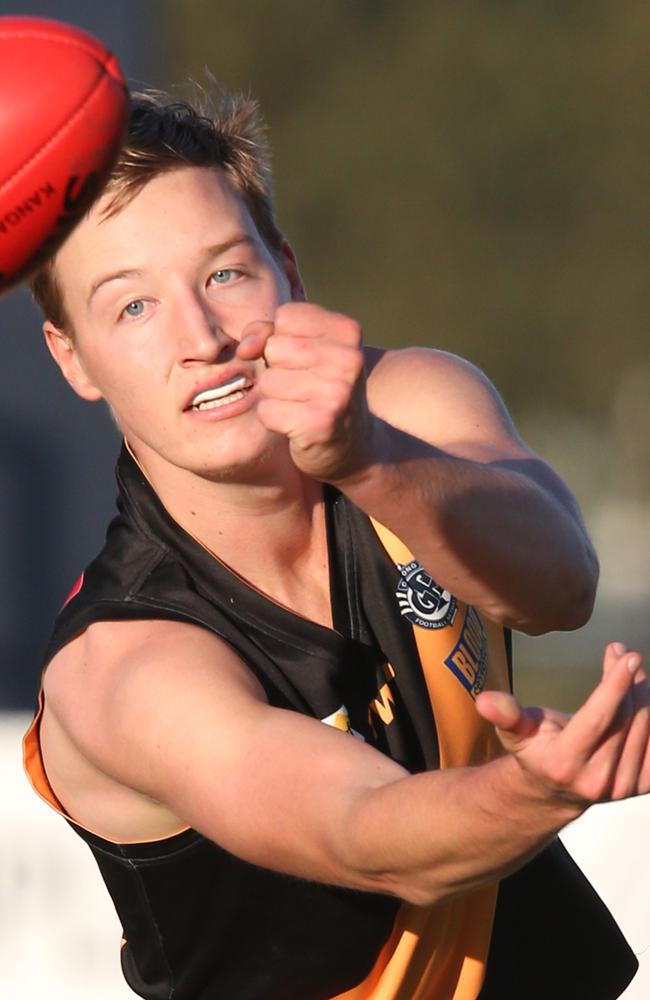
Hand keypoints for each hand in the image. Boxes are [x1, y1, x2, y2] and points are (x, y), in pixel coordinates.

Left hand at [237, 303, 374, 481]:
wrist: (352, 446)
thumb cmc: (317, 389)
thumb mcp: (300, 349)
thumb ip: (267, 332)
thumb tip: (244, 349)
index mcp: (347, 331)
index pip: (286, 316)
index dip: (282, 338)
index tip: (303, 360)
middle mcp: (348, 358)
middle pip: (274, 348)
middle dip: (278, 369)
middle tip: (304, 387)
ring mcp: (337, 392)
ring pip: (268, 381)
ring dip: (275, 398)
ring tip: (302, 406)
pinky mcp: (320, 423)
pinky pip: (267, 411)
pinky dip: (274, 421)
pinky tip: (298, 425)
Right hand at [476, 642, 649, 805]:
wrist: (556, 789)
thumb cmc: (538, 749)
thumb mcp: (516, 731)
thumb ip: (505, 715)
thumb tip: (484, 701)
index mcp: (565, 763)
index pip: (598, 719)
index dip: (615, 685)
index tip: (628, 656)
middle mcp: (597, 780)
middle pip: (626, 717)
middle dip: (628, 680)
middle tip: (622, 654)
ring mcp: (623, 787)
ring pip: (646, 726)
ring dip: (643, 692)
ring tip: (631, 672)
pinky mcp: (641, 787)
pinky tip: (644, 696)